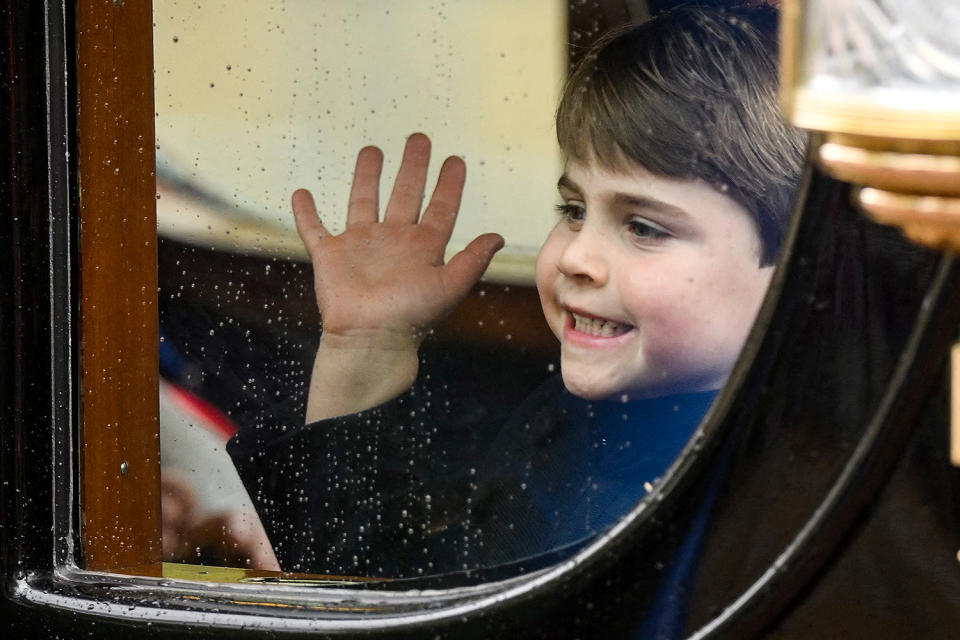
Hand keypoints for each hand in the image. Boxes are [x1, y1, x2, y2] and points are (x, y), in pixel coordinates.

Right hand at [293, 133, 503, 350]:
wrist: (370, 339)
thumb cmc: (411, 317)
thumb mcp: (450, 286)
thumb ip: (473, 260)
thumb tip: (498, 236)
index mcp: (422, 248)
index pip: (441, 208)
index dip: (449, 184)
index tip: (456, 160)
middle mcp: (393, 241)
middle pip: (405, 194)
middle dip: (413, 167)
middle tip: (419, 139)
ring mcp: (360, 246)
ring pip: (363, 201)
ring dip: (367, 176)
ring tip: (372, 150)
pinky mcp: (330, 256)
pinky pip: (314, 229)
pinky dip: (306, 212)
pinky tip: (301, 193)